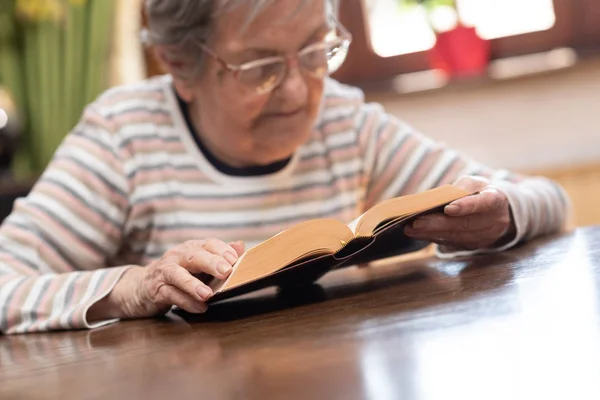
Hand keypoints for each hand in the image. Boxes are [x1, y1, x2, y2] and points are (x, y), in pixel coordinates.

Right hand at [88, 239, 244, 320]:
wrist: (140, 287)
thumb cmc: (178, 275)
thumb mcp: (199, 265)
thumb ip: (220, 256)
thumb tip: (241, 246)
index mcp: (191, 248)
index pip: (208, 243)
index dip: (222, 249)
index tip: (236, 258)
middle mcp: (177, 257)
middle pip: (194, 256)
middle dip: (211, 262)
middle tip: (227, 271)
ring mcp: (164, 272)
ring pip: (178, 275)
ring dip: (193, 285)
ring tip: (208, 295)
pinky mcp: (155, 290)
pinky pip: (170, 295)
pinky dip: (185, 302)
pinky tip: (199, 308)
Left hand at [404, 176, 515, 250]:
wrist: (495, 209)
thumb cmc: (479, 192)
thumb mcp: (473, 183)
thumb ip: (458, 190)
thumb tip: (435, 201)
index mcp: (496, 199)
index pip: (484, 203)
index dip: (466, 206)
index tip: (448, 208)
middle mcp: (494, 221)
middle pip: (465, 224)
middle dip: (439, 224)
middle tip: (417, 222)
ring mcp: (486, 237)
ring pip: (457, 237)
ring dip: (432, 233)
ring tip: (411, 229)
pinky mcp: (474, 246)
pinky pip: (452, 243)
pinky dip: (434, 237)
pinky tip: (418, 233)